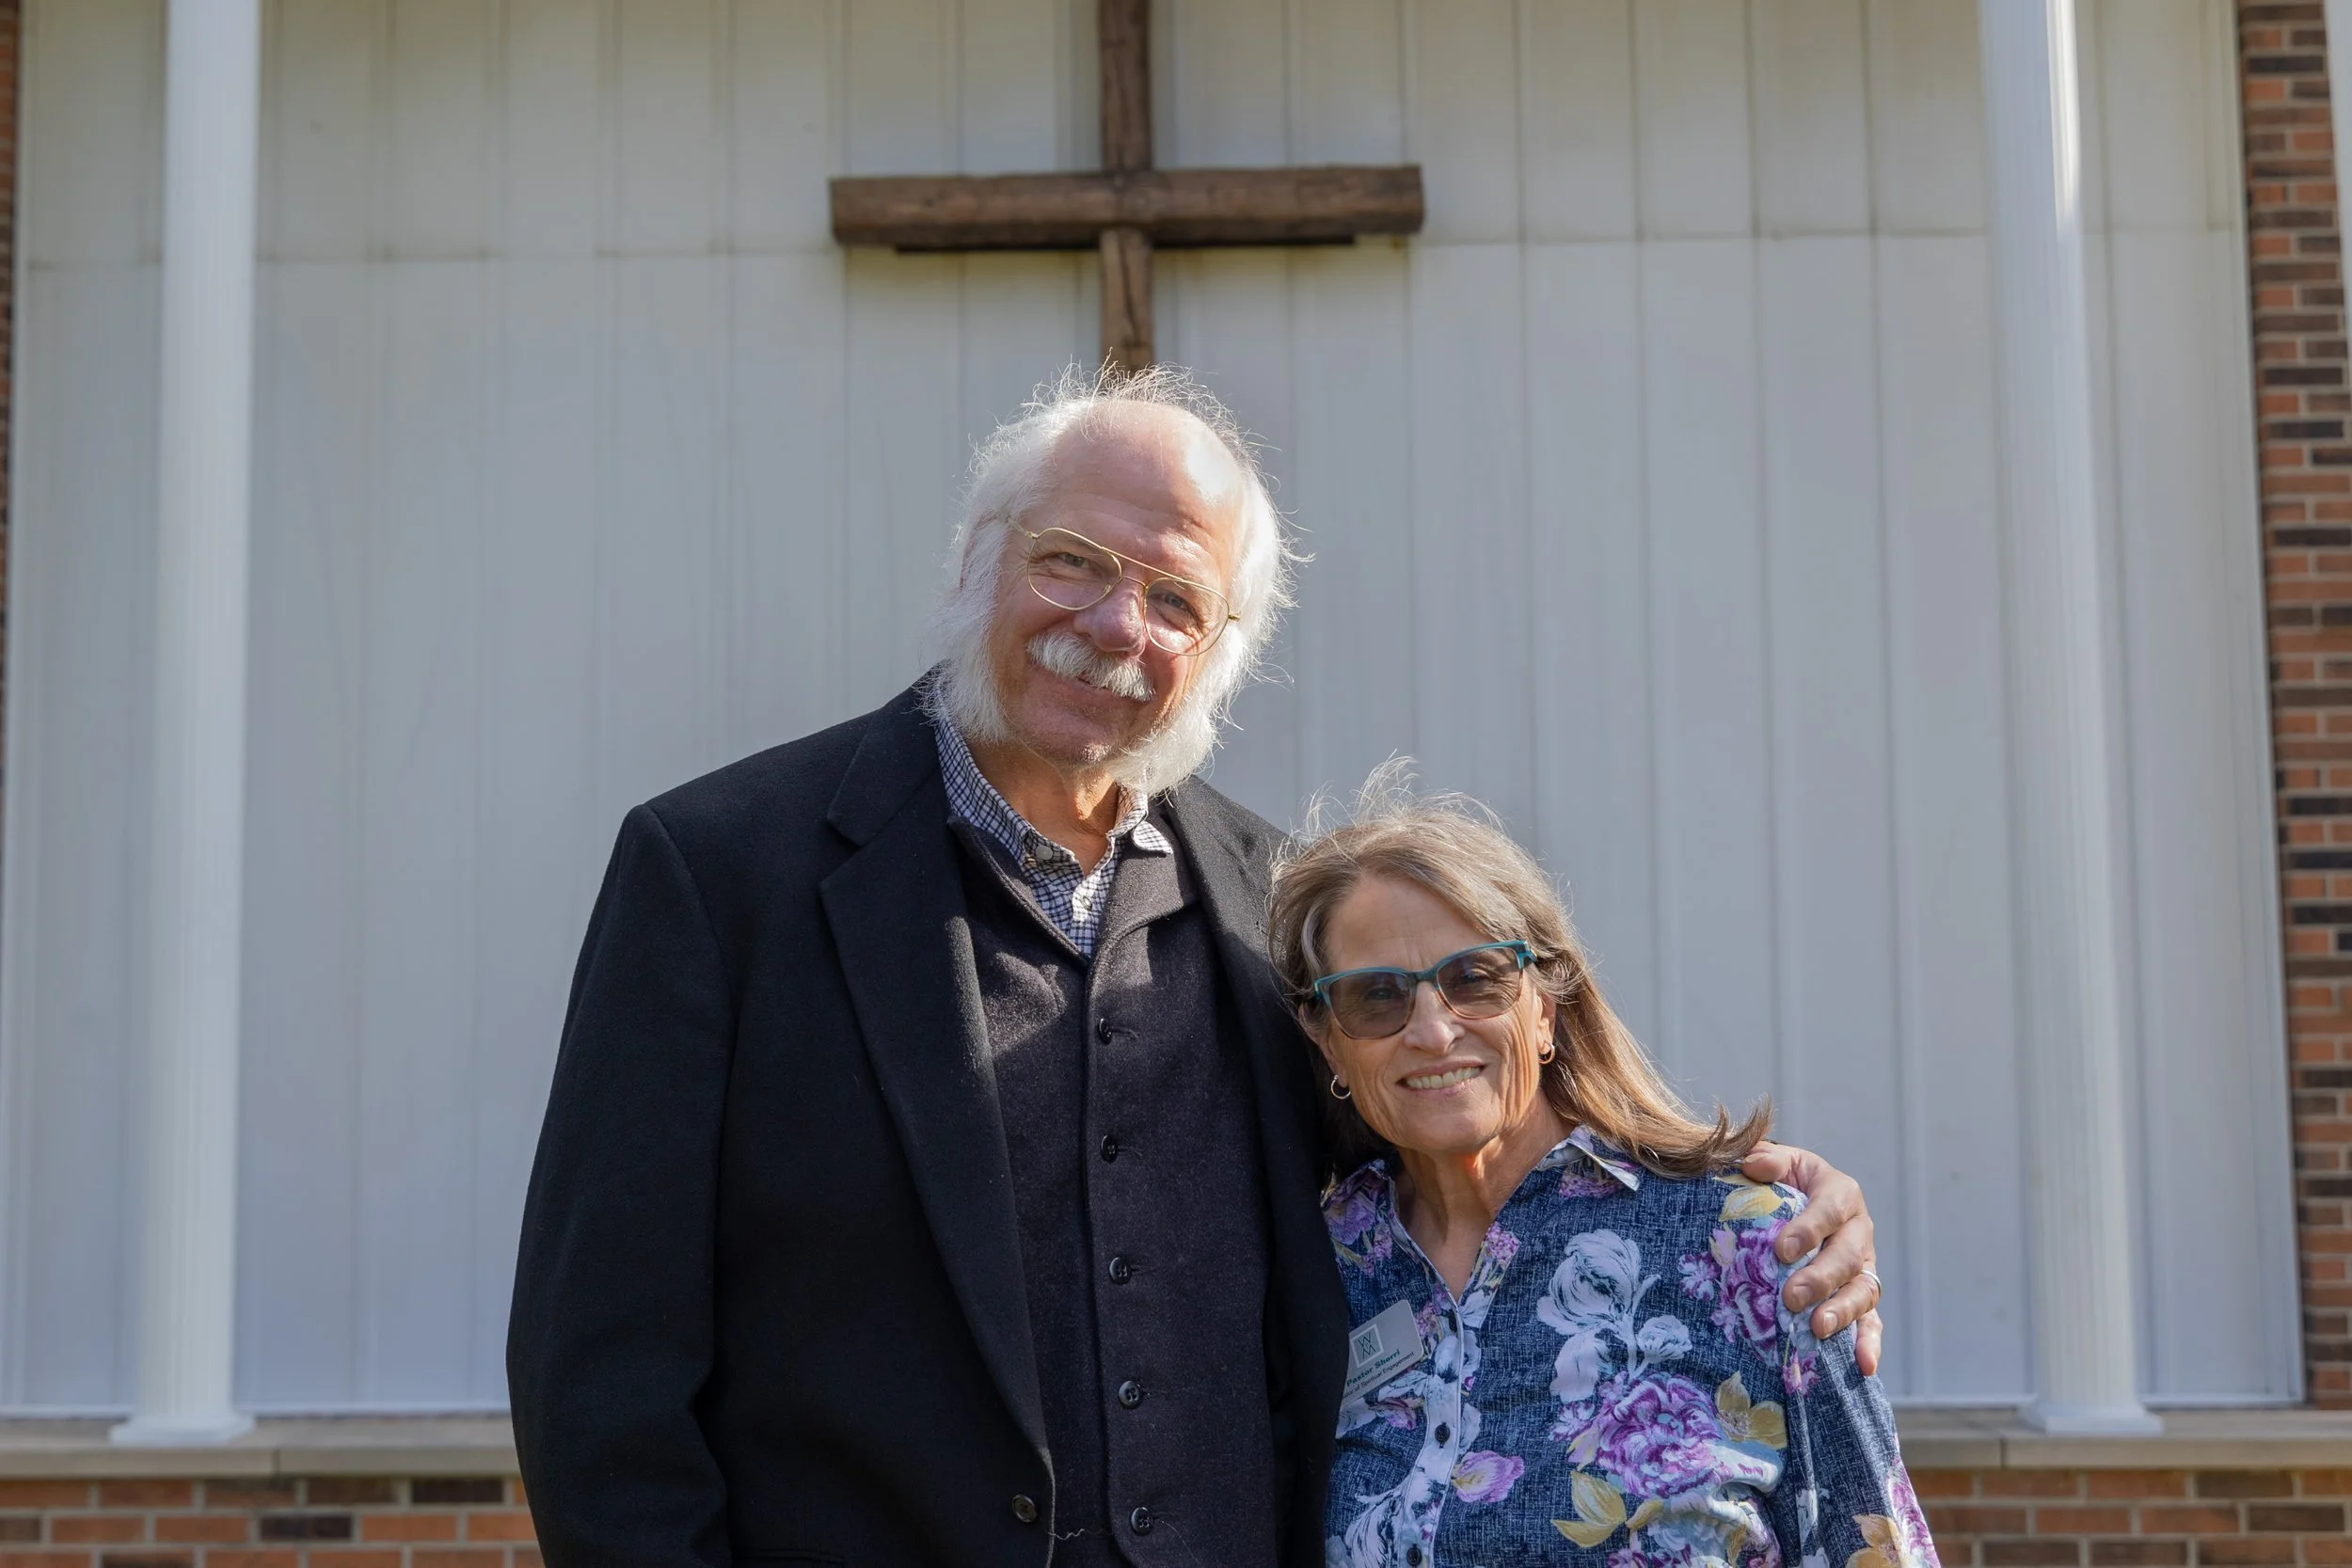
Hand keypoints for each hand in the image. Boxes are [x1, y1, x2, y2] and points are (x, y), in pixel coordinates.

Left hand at [1741, 1141, 1883, 1376]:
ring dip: (1843, 1312)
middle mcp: (1858, 1232)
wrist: (1802, 1201)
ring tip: (1818, 1329)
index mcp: (1841, 1193)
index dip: (1808, 1229)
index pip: (1828, 1210)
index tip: (1781, 1250)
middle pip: (1847, 1257)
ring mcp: (1864, 1267)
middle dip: (1821, 1279)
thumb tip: (1753, 1162)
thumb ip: (1768, 1160)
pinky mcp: (1862, 1295)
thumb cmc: (1786, 1182)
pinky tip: (1864, 1366)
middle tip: (1793, 1298)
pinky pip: (1872, 1321)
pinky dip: (1870, 1343)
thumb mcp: (1781, 1163)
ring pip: (1862, 1291)